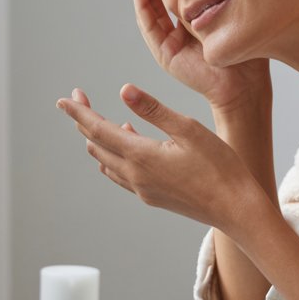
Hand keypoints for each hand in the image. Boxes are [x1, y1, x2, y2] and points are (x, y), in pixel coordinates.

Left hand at [57, 85, 262, 231]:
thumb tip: (123, 90)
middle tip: (80, 99)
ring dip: (98, 140)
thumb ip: (153, 110)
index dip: (79, 112)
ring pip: (106, 162)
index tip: (62, 100)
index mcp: (140, 156)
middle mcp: (135, 175)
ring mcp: (142, 189)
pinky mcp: (152, 197)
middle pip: (97, 145)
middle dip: (85, 121)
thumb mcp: (188, 129)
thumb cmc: (219, 166)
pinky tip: (127, 142)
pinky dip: (114, 156)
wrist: (235, 209)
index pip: (97, 130)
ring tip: (97, 120)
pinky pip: (121, 174)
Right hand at [134, 0, 269, 112]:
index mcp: (195, 25)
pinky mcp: (164, 52)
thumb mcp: (227, 14)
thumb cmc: (245, 52)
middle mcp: (179, 34)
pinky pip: (148, 22)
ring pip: (150, 9)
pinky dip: (141, 0)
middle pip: (161, 0)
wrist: (243, 84)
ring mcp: (169, 43)